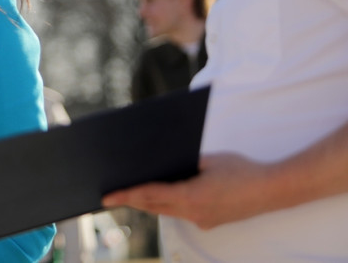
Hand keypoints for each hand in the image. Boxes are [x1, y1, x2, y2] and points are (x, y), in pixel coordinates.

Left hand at [101, 153, 275, 229]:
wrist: (274, 190)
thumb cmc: (242, 169)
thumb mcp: (208, 158)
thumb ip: (182, 161)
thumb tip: (158, 160)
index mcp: (192, 196)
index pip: (150, 196)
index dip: (126, 195)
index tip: (107, 197)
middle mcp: (195, 213)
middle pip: (154, 207)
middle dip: (131, 201)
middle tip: (108, 196)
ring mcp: (203, 221)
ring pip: (166, 212)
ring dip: (147, 204)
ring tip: (127, 194)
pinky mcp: (210, 222)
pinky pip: (180, 213)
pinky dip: (165, 205)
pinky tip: (157, 196)